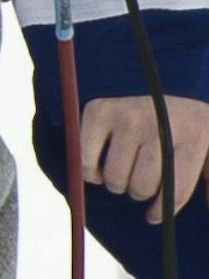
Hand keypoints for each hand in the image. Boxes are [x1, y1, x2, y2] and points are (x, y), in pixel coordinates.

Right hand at [82, 94, 208, 216]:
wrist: (162, 62)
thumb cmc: (189, 110)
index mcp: (193, 136)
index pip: (174, 191)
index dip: (161, 210)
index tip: (152, 216)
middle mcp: (159, 127)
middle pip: (139, 187)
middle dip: (138, 191)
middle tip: (138, 183)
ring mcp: (126, 117)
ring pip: (113, 177)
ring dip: (116, 181)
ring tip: (122, 172)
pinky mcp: (98, 110)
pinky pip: (85, 158)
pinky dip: (89, 170)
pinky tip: (98, 166)